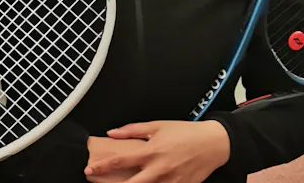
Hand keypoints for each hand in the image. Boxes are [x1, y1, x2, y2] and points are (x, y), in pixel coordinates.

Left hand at [85, 121, 230, 182]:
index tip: (89, 170)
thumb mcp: (157, 126)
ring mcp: (171, 181)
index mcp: (150, 152)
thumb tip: (112, 133)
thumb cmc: (184, 132)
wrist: (214, 144)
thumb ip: (132, 130)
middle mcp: (159, 169)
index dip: (102, 167)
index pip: (120, 161)